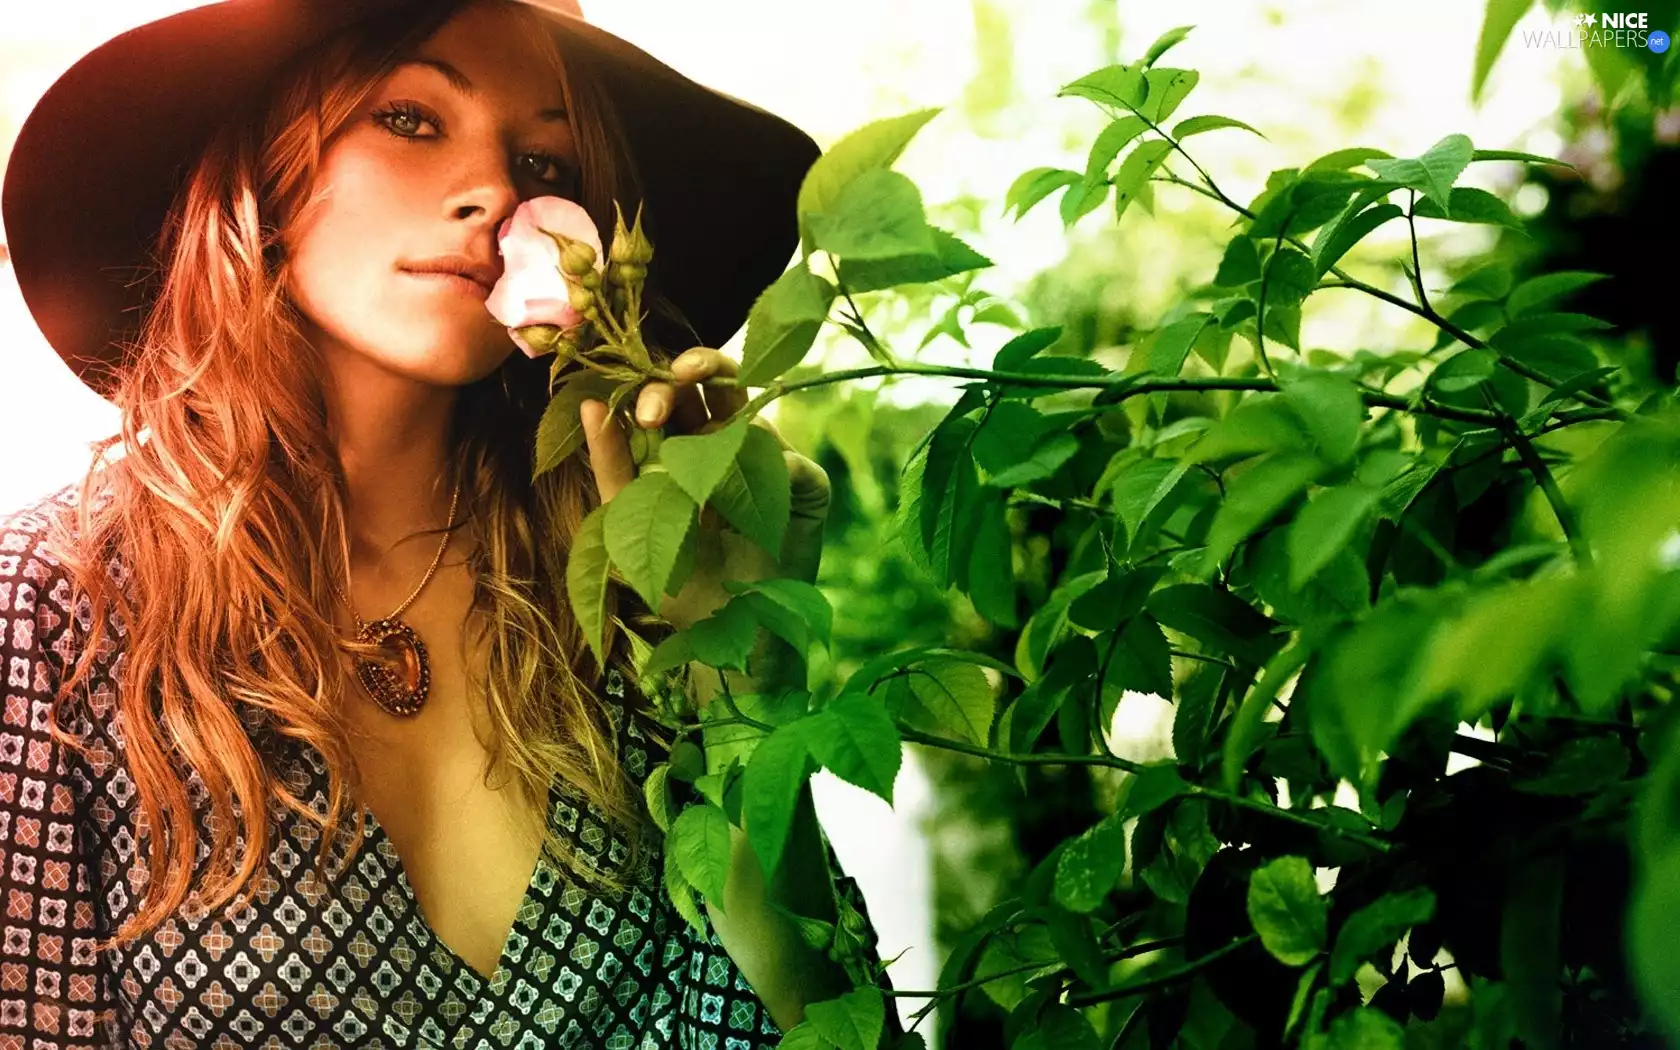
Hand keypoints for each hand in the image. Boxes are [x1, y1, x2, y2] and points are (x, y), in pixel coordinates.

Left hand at [579, 347, 830, 633]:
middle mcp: (732, 444)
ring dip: (722, 400)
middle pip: (714, 386)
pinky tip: (742, 493)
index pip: (675, 396)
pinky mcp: (807, 486)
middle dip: (684, 378)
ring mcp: (772, 460)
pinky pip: (793, 461)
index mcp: (688, 446)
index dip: (654, 383)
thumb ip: (611, 462)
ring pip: (754, 407)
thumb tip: (590, 402)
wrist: (722, 633)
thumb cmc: (674, 578)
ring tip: (688, 424)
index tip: (632, 402)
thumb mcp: (628, 519)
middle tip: (652, 409)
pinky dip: (768, 466)